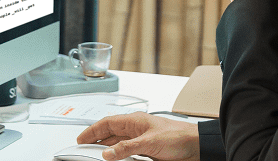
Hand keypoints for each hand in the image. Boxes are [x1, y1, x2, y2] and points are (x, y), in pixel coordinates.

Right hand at [76, 112, 199, 160]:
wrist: (196, 147)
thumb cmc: (178, 136)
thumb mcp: (149, 142)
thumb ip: (127, 148)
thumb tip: (107, 153)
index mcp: (134, 121)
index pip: (107, 123)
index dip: (92, 130)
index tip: (81, 139)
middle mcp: (136, 130)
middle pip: (111, 134)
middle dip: (97, 140)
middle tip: (84, 148)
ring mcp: (141, 141)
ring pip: (118, 145)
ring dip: (108, 150)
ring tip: (96, 156)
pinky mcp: (147, 152)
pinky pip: (128, 154)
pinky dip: (119, 158)